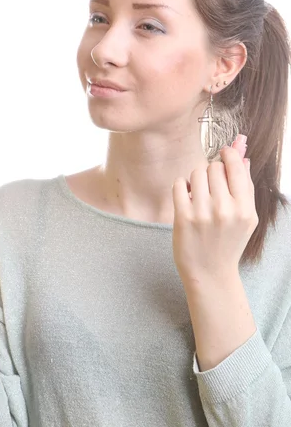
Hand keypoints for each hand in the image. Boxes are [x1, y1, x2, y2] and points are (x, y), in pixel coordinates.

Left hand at [172, 136, 258, 285]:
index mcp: (244, 209)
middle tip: (211, 185)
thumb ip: (246, 187)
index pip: (234, 167)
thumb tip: (243, 157)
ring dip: (196, 179)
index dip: (228, 155)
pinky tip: (186, 198)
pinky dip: (181, 187)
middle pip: (213, 168)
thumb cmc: (228, 243)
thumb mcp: (246, 218)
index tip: (223, 153)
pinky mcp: (183, 217)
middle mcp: (225, 210)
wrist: (210, 274)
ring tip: (199, 193)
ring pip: (196, 173)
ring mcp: (202, 213)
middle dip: (211, 172)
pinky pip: (179, 184)